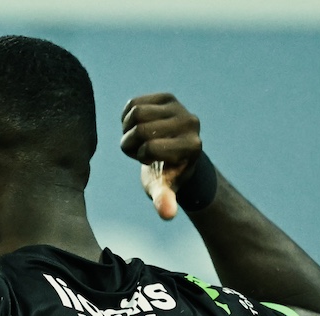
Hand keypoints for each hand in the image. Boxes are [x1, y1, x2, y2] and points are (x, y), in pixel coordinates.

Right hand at [120, 93, 201, 219]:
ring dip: (128, 129)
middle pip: (141, 128)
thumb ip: (164, 200)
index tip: (151, 161)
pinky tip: (137, 127)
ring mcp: (180, 108)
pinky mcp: (168, 98)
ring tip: (140, 139)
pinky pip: (133, 103)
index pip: (149, 148)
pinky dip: (127, 118)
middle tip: (140, 150)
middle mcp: (191, 123)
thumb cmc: (166, 176)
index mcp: (193, 147)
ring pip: (135, 113)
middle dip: (131, 143)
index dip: (140, 156)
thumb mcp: (163, 189)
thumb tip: (167, 214)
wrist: (174, 157)